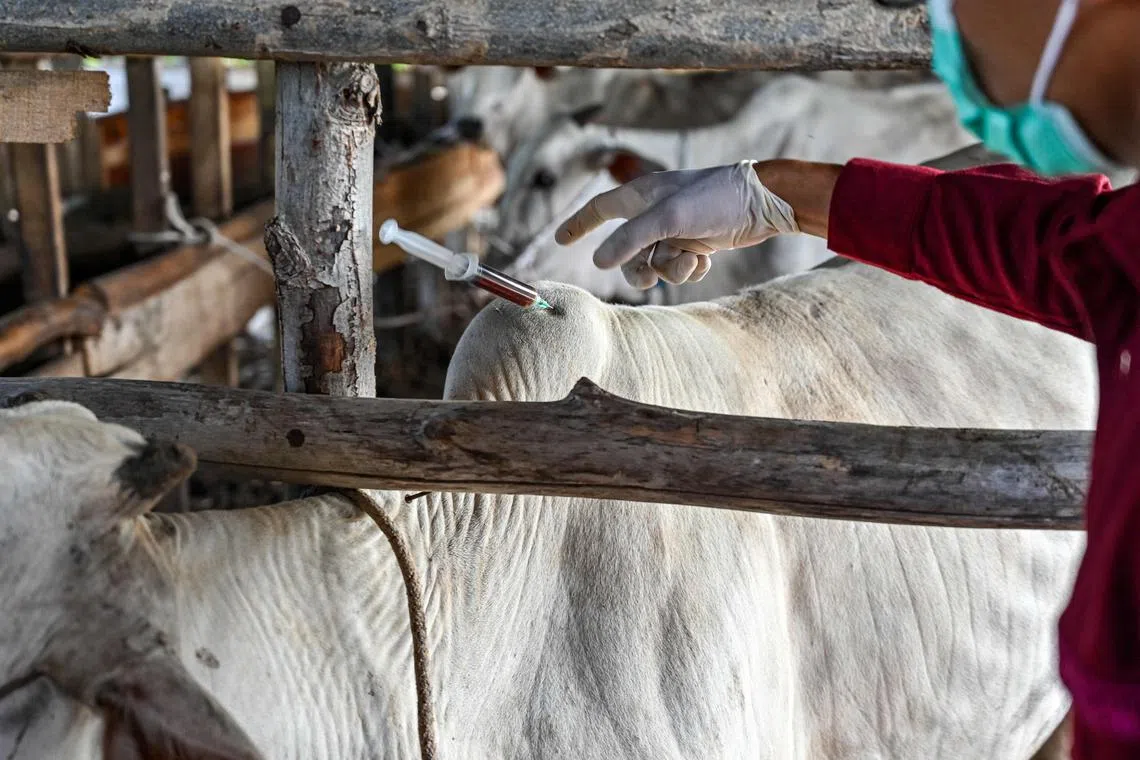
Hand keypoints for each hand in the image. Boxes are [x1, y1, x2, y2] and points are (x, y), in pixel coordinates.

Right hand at [554, 161, 798, 288]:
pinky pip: (679, 268)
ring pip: (655, 265)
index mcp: (641, 196)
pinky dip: (690, 269)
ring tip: (692, 261)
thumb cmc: (713, 199)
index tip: (560, 240)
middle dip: (638, 270)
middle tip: (648, 280)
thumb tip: (598, 263)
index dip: (579, 224)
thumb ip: (630, 239)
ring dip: (672, 270)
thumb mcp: (668, 218)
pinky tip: (706, 258)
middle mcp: (654, 214)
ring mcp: (675, 231)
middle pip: (627, 252)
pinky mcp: (695, 244)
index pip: (600, 209)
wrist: (762, 204)